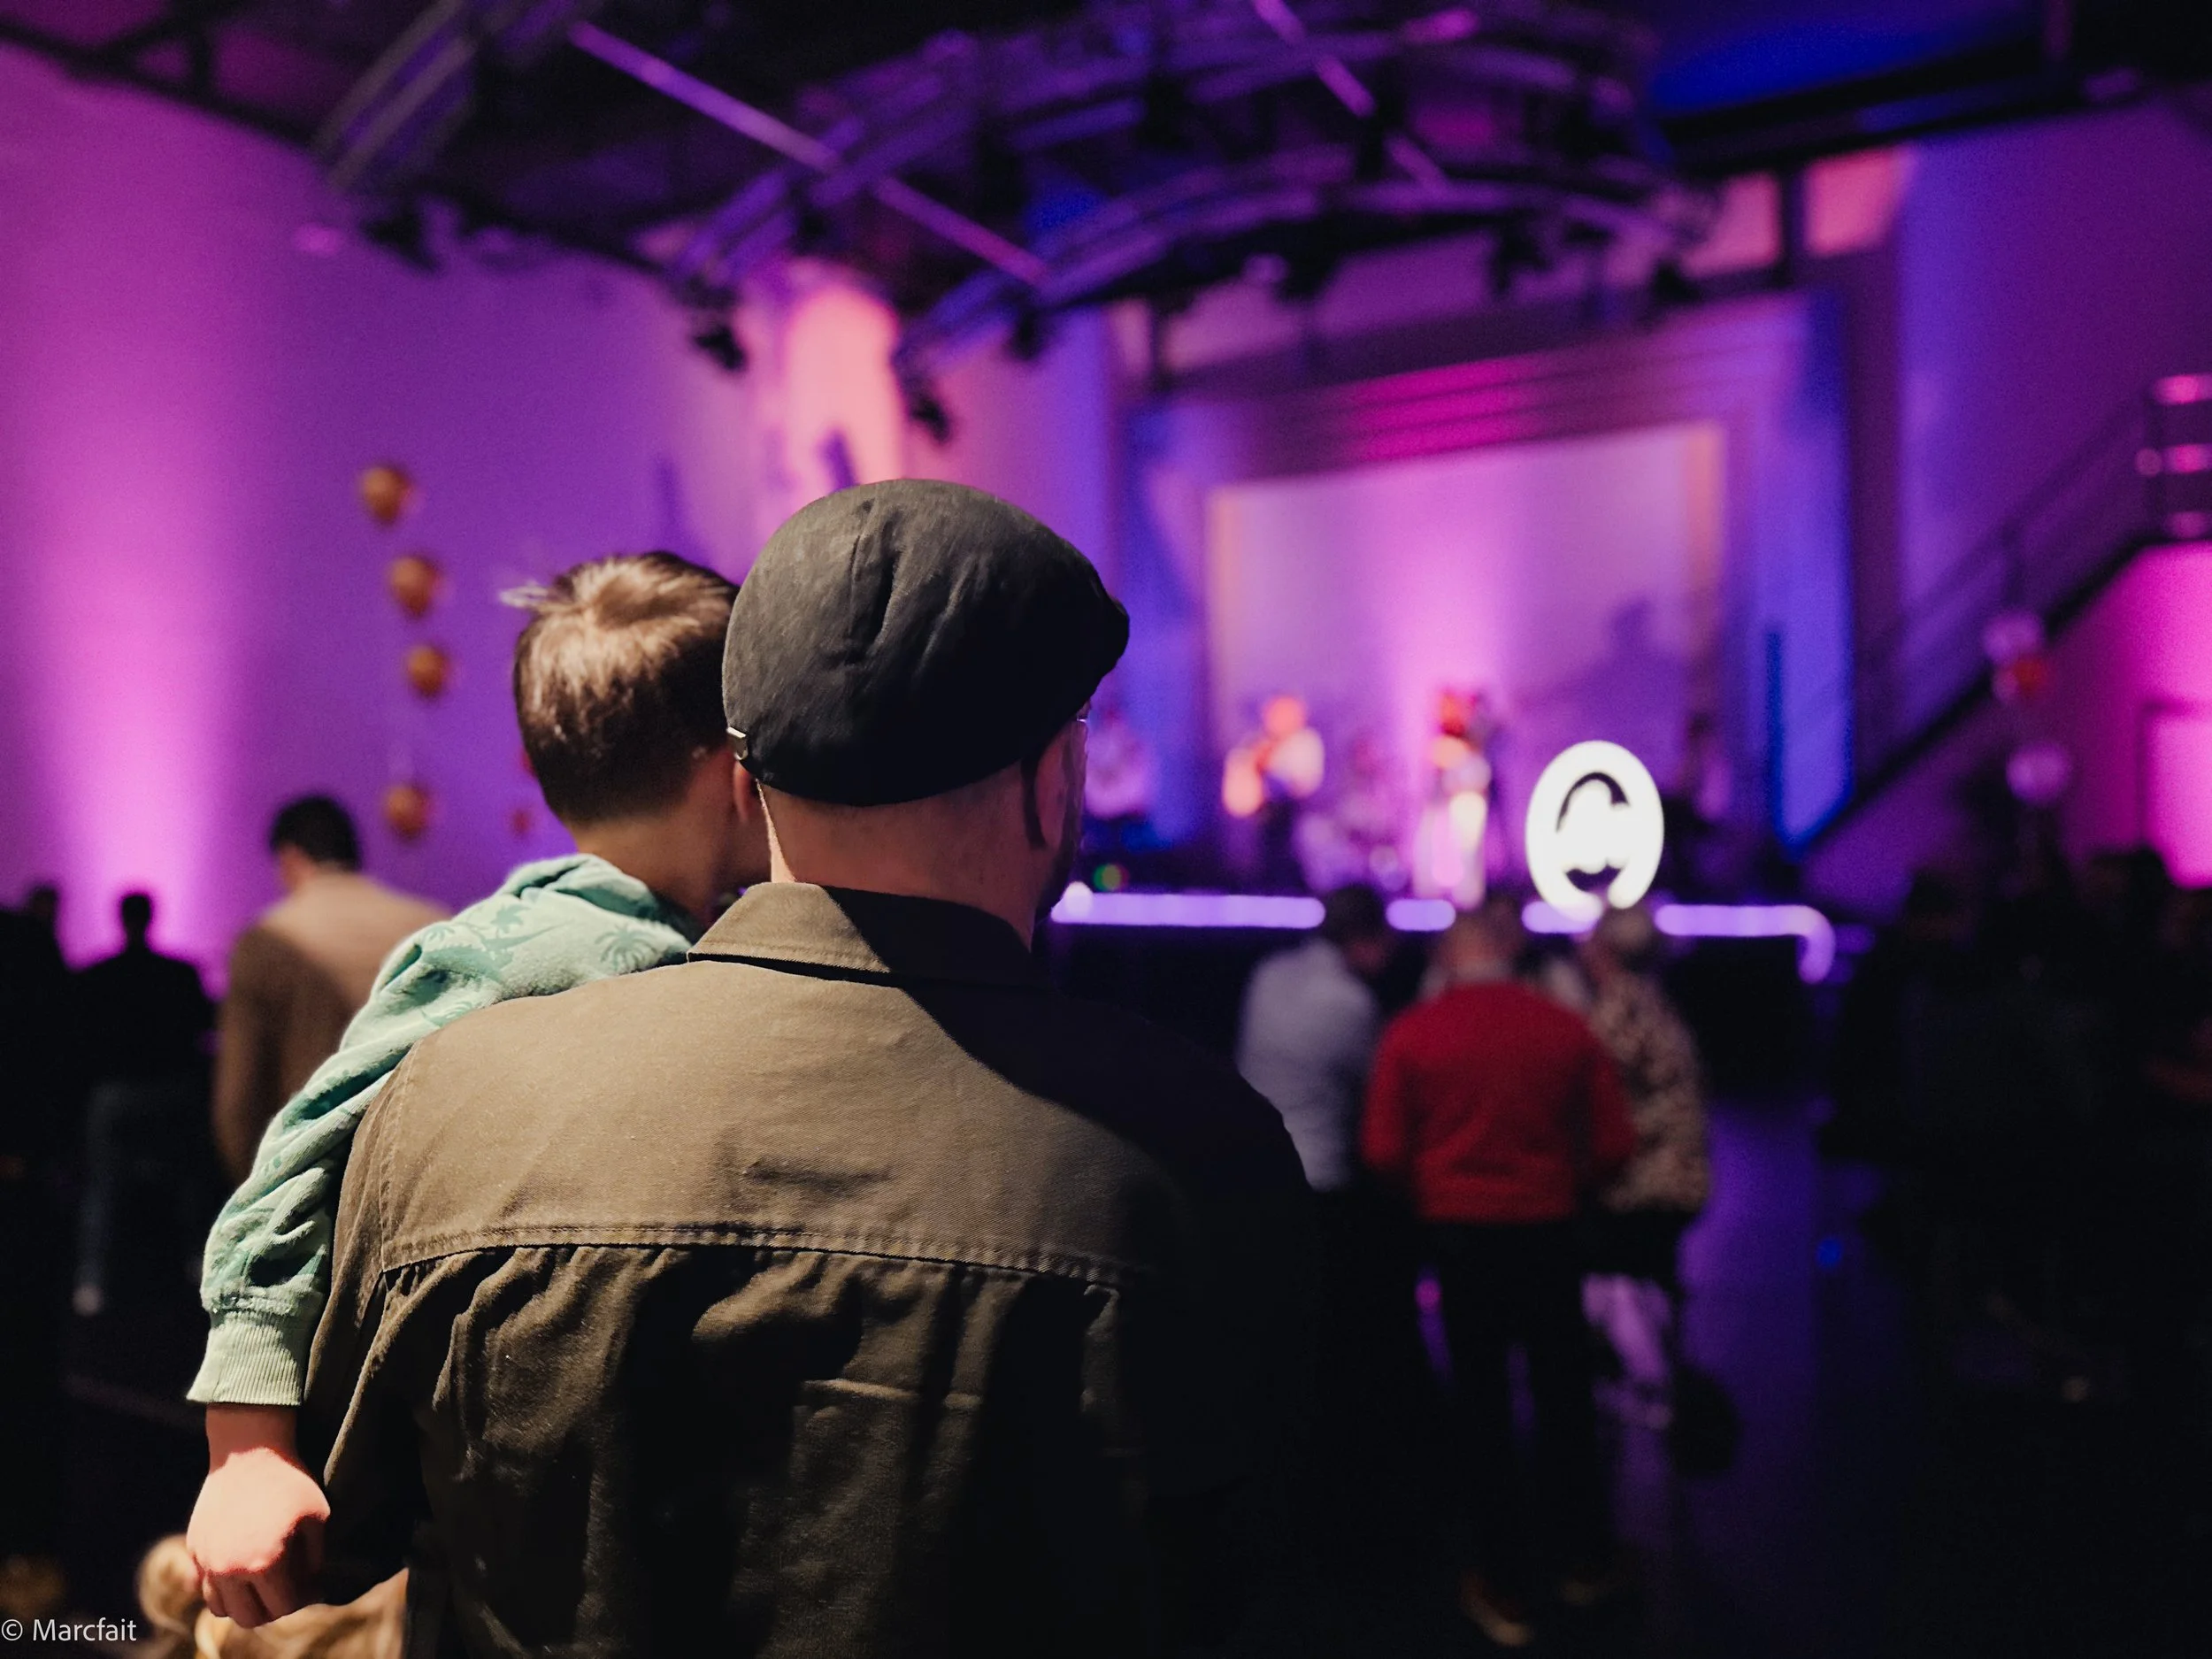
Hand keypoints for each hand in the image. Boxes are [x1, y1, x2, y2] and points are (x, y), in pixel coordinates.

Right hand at [187, 1407, 328, 1626]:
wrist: (248, 1451)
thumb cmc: (290, 1480)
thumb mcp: (318, 1517)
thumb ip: (314, 1558)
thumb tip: (310, 1584)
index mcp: (265, 1564)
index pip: (283, 1606)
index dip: (303, 1598)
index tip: (312, 1584)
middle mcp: (230, 1569)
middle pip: (249, 1617)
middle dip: (272, 1608)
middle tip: (288, 1587)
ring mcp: (208, 1561)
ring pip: (221, 1608)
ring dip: (243, 1603)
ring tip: (263, 1582)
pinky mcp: (195, 1549)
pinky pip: (205, 1585)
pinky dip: (223, 1587)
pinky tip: (242, 1568)